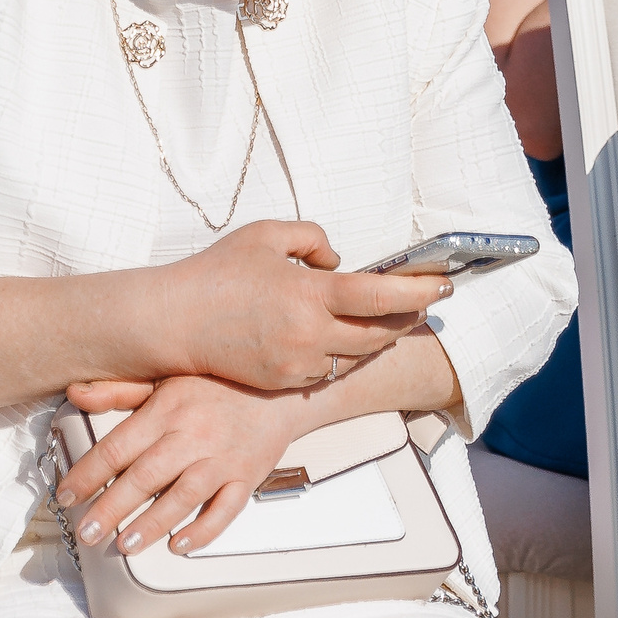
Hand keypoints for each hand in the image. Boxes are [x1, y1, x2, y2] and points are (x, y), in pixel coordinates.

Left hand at [55, 374, 307, 555]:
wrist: (277, 388)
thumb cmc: (215, 383)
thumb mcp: (162, 376)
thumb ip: (117, 390)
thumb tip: (74, 393)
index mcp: (166, 411)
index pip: (118, 447)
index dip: (88, 474)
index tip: (66, 496)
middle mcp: (192, 436)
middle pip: (145, 477)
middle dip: (111, 508)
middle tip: (87, 532)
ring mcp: (222, 459)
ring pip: (183, 497)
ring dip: (152, 524)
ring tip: (125, 545)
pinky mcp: (247, 477)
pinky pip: (226, 510)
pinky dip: (204, 530)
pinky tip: (180, 545)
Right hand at [160, 222, 450, 390]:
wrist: (175, 321)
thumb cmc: (216, 273)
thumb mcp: (265, 235)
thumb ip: (312, 238)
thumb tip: (339, 261)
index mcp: (310, 293)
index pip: (381, 297)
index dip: (419, 291)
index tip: (442, 284)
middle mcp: (312, 334)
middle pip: (381, 333)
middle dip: (406, 317)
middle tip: (420, 302)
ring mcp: (301, 363)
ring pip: (357, 354)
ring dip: (373, 337)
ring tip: (380, 319)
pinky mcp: (287, 382)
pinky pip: (328, 369)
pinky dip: (338, 353)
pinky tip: (334, 338)